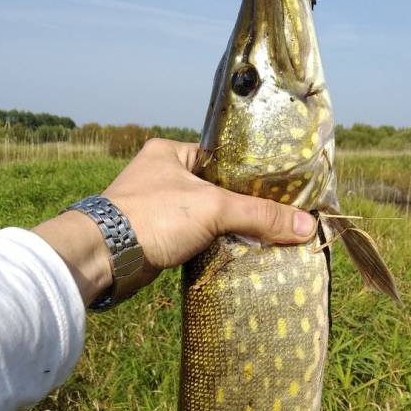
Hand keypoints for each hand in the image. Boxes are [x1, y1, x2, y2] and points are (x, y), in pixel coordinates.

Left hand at [35, 138, 315, 304]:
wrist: (102, 258)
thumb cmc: (153, 217)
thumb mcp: (214, 208)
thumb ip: (260, 215)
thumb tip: (308, 226)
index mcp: (171, 152)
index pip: (223, 159)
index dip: (252, 176)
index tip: (281, 193)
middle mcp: (161, 175)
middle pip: (217, 191)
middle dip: (242, 208)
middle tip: (277, 221)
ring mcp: (155, 208)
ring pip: (205, 218)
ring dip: (227, 231)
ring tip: (264, 241)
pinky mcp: (154, 238)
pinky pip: (192, 239)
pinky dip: (211, 248)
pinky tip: (235, 257)